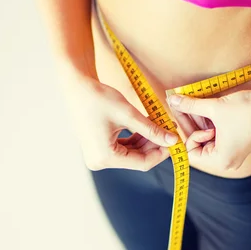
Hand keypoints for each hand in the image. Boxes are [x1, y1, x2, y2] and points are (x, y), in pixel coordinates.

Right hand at [59, 68, 177, 171]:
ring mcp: (98, 157)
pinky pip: (122, 148)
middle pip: (136, 159)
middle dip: (154, 145)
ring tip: (160, 126)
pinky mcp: (99, 149)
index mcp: (105, 158)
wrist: (76, 86)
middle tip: (170, 132)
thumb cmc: (99, 98)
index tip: (174, 142)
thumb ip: (151, 130)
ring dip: (146, 141)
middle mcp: (100, 162)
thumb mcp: (129, 114)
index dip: (161, 153)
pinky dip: (135, 139)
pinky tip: (147, 127)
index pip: (142, 163)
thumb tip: (172, 140)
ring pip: (131, 154)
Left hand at [167, 87, 250, 174]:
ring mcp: (232, 154)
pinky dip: (210, 123)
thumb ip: (191, 105)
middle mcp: (226, 162)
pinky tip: (205, 107)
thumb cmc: (248, 108)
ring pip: (206, 139)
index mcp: (221, 160)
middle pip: (198, 146)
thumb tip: (171, 100)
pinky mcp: (236, 144)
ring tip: (194, 103)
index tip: (186, 113)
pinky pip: (216, 136)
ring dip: (200, 121)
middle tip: (183, 104)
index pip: (191, 153)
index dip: (187, 133)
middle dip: (191, 125)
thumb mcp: (215, 107)